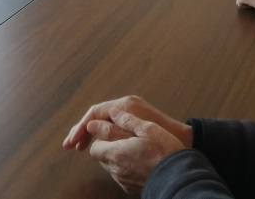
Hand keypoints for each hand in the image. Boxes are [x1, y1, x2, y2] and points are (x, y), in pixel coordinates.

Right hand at [63, 95, 191, 151]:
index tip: (72, 142)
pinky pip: (111, 127)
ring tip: (80, 148)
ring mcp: (130, 114)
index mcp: (125, 105)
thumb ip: (112, 128)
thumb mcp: (135, 132)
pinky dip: (101, 136)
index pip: (95, 112)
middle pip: (97, 116)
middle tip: (69, 145)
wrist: (184, 140)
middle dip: (81, 130)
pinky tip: (97, 148)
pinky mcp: (134, 123)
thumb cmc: (162, 136)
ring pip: (103, 122)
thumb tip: (90, 127)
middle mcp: (126, 106)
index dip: (80, 126)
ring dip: (89, 134)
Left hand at [87, 109, 185, 193]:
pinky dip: (127, 168)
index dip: (100, 139)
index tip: (110, 131)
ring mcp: (124, 181)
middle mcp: (116, 170)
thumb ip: (125, 120)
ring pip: (112, 168)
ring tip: (136, 149)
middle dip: (108, 147)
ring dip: (118, 157)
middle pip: (102, 158)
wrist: (179, 178)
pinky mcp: (132, 189)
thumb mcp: (147, 128)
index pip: (95, 148)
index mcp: (116, 153)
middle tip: (125, 138)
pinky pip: (123, 176)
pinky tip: (141, 161)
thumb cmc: (164, 150)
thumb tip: (111, 113)